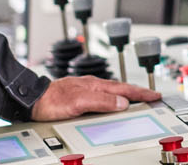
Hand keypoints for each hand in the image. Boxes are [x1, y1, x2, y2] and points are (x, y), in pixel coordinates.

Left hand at [30, 76, 163, 120]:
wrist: (32, 100)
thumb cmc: (51, 100)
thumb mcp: (79, 102)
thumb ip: (102, 101)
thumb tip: (122, 102)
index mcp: (95, 85)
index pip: (124, 89)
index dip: (141, 93)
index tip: (155, 95)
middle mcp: (92, 85)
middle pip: (121, 88)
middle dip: (138, 92)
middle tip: (152, 96)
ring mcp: (85, 89)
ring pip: (112, 91)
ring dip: (127, 95)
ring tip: (137, 99)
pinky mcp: (79, 95)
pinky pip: (103, 96)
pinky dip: (114, 98)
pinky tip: (112, 103)